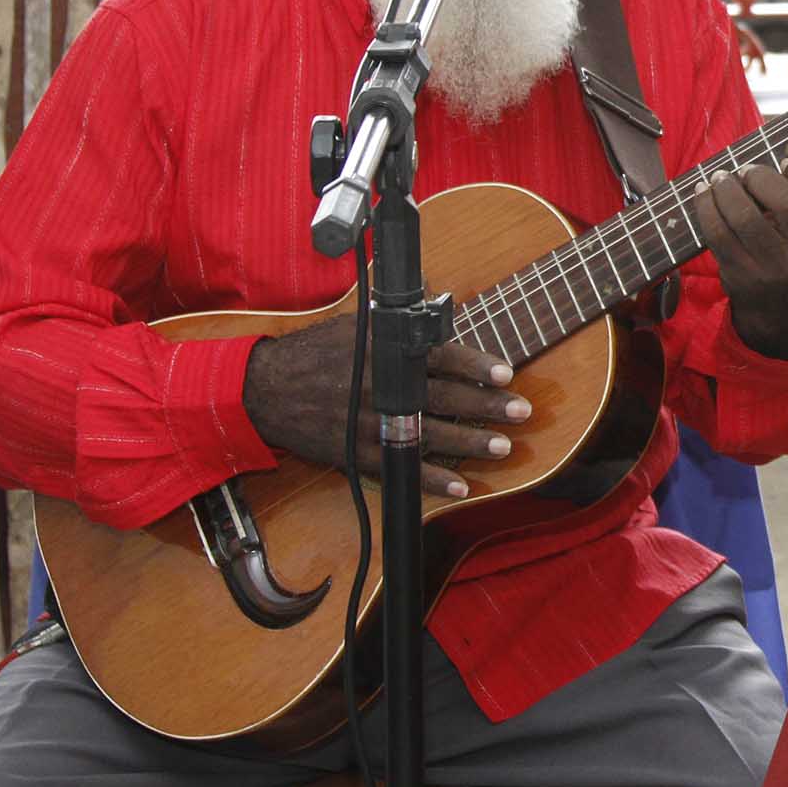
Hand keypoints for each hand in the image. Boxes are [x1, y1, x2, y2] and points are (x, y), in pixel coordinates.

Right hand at [242, 314, 526, 498]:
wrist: (266, 389)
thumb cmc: (318, 352)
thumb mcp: (358, 325)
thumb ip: (400, 320)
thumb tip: (438, 300)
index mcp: (386, 352)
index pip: (440, 355)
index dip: (476, 364)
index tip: (506, 372)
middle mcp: (382, 387)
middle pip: (444, 397)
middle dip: (486, 405)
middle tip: (521, 412)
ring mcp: (370, 423)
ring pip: (429, 435)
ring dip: (469, 443)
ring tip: (503, 447)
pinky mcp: (357, 453)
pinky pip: (401, 468)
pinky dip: (431, 479)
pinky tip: (462, 486)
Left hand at [687, 156, 787, 359]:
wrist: (785, 310)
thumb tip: (778, 145)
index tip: (785, 162)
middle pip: (787, 202)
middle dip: (759, 176)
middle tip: (747, 171)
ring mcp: (776, 268)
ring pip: (745, 217)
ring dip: (726, 188)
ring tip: (720, 178)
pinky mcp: (743, 275)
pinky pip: (718, 234)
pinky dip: (706, 207)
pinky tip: (704, 194)